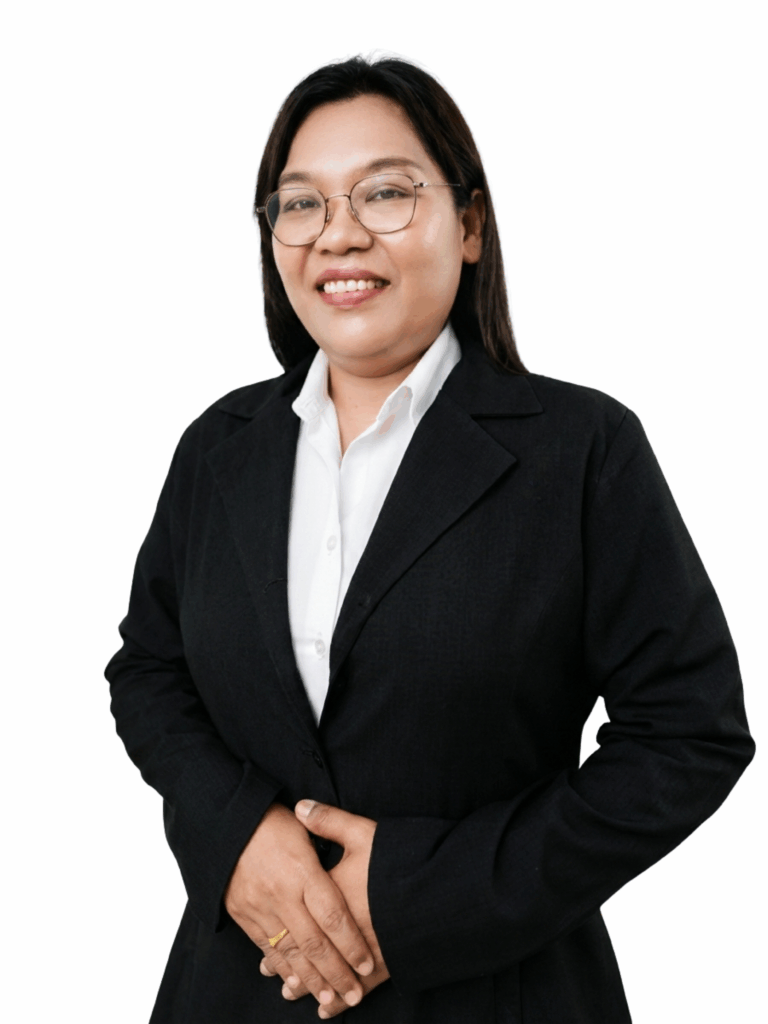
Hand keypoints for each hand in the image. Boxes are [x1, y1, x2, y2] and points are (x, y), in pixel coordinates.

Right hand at [224, 802, 373, 1010]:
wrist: (221, 822)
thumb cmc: (271, 819)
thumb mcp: (305, 825)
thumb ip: (330, 839)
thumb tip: (356, 850)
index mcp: (302, 870)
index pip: (333, 915)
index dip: (351, 943)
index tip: (368, 963)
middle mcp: (282, 893)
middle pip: (313, 942)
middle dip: (336, 973)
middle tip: (354, 994)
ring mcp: (260, 906)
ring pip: (289, 952)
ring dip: (310, 980)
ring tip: (329, 999)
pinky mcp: (242, 914)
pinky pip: (265, 947)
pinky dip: (281, 968)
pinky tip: (294, 983)